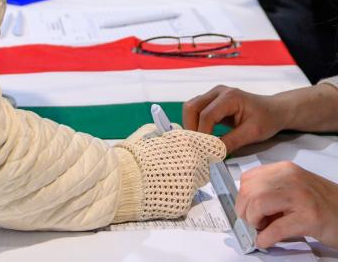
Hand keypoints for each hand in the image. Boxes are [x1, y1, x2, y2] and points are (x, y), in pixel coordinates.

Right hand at [111, 124, 226, 221]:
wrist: (121, 181)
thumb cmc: (133, 155)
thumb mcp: (153, 133)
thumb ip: (172, 134)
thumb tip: (180, 135)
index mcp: (189, 143)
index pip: (216, 148)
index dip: (208, 150)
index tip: (201, 151)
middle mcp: (195, 164)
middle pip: (207, 167)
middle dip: (195, 166)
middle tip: (176, 167)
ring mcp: (190, 186)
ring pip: (195, 184)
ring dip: (185, 181)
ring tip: (163, 179)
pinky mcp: (183, 204)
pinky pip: (185, 198)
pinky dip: (175, 195)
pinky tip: (160, 190)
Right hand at [182, 86, 284, 154]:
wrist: (274, 110)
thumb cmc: (267, 119)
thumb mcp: (252, 133)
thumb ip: (231, 143)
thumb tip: (212, 154)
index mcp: (230, 97)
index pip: (207, 116)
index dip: (202, 135)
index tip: (203, 152)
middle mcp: (218, 92)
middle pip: (192, 107)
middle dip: (191, 129)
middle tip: (197, 148)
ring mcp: (214, 95)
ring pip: (191, 108)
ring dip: (191, 127)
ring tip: (199, 144)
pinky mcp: (212, 102)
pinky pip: (196, 111)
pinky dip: (195, 125)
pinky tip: (202, 138)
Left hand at [236, 162, 337, 249]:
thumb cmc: (328, 205)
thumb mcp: (298, 189)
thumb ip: (276, 193)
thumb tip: (248, 209)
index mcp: (287, 170)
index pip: (249, 177)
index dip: (242, 197)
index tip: (248, 211)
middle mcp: (292, 178)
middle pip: (250, 190)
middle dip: (245, 211)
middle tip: (255, 224)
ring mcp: (301, 196)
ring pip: (258, 204)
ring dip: (253, 222)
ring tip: (262, 230)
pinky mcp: (310, 217)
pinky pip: (276, 228)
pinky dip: (265, 238)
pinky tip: (267, 241)